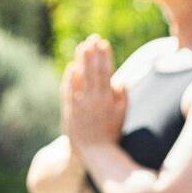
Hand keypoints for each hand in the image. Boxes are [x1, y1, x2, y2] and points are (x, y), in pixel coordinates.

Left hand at [63, 35, 125, 154]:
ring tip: (82, 47)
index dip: (105, 57)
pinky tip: (71, 67)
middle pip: (93, 72)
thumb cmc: (110, 133)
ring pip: (81, 79)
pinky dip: (70, 79)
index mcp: (109, 100)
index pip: (107, 73)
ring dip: (82, 61)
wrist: (94, 153)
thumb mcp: (121, 115)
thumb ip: (122, 97)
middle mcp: (95, 101)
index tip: (104, 43)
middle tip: (92, 39)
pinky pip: (69, 92)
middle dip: (93, 54)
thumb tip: (121, 79)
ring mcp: (82, 106)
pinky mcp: (70, 112)